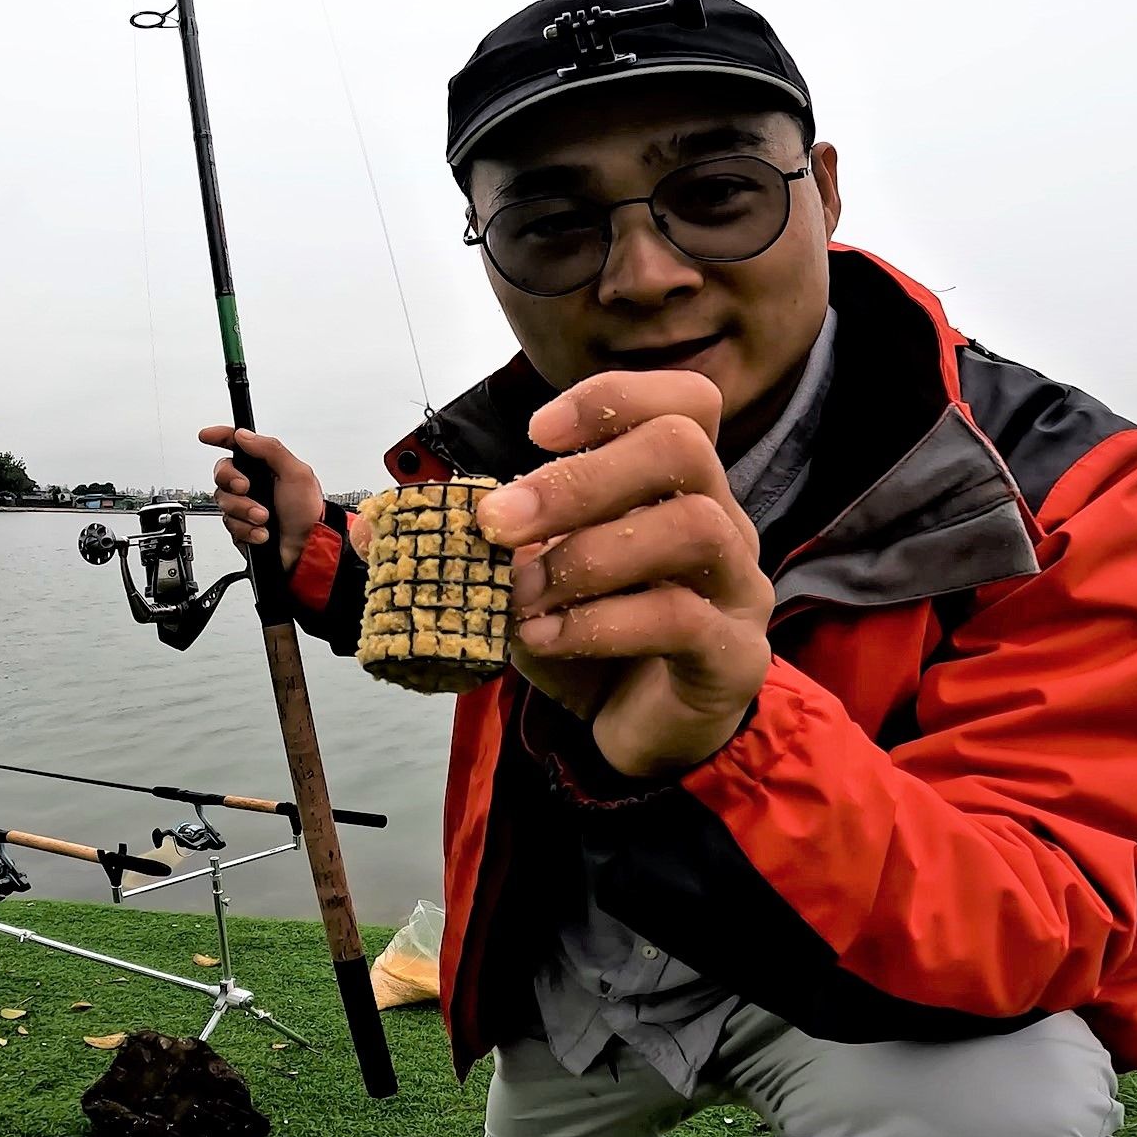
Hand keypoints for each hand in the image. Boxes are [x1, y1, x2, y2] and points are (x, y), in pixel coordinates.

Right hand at [199, 426, 328, 573]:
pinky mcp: (239, 526)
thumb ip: (271, 450)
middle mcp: (252, 483)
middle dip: (232, 481)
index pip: (237, 445)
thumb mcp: (297, 474)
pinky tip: (262, 532)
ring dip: (245, 511)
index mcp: (265, 466)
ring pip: (223, 501)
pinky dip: (247, 529)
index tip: (207, 436)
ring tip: (264, 518)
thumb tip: (244, 435)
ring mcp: (244, 505)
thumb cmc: (307, 512)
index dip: (219, 437)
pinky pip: (230, 524)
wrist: (306, 548)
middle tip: (247, 488)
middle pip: (222, 473)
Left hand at [476, 371, 774, 778]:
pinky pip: (679, 617)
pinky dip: (598, 622)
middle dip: (579, 478)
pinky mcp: (734, 655)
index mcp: (679, 488)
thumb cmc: (592, 642)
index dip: (613, 399)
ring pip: (692, 526)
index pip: (685, 403)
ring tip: (523, 593)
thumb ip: (493, 545)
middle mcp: (723, 521)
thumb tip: (398, 526)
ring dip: (587, 554)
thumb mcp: (532, 581)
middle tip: (500, 521)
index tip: (537, 432)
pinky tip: (546, 638)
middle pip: (682, 447)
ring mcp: (739, 587)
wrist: (637, 736)